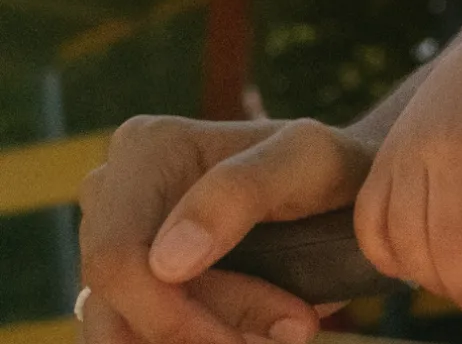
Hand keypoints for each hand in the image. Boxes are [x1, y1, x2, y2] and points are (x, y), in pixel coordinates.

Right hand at [78, 112, 372, 343]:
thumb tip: (165, 262)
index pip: (117, 260)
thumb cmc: (326, 168)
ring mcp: (113, 247)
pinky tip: (256, 335)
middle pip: (119, 308)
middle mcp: (111, 196)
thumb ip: (242, 192)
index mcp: (144, 149)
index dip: (169, 317)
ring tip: (285, 328)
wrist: (339, 196)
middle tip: (294, 328)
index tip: (253, 337)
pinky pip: (138, 342)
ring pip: (125, 338)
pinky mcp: (125, 292)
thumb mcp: (307, 162)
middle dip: (199, 334)